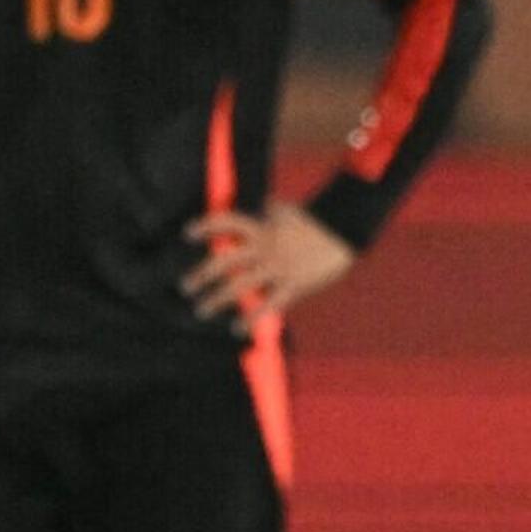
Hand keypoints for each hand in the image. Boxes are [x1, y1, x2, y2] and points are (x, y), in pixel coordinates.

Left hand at [182, 202, 355, 326]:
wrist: (344, 231)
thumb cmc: (318, 221)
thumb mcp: (290, 211)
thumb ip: (273, 211)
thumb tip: (264, 203)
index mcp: (263, 229)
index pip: (227, 223)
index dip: (206, 227)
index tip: (187, 234)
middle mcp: (264, 248)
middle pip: (225, 261)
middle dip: (202, 274)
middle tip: (185, 286)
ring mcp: (277, 268)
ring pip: (239, 286)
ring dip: (217, 300)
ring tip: (201, 311)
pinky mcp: (293, 285)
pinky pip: (269, 304)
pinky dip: (252, 318)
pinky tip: (238, 328)